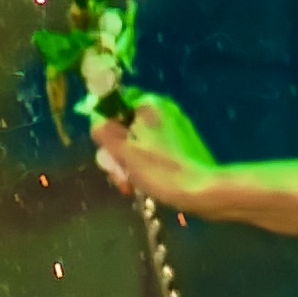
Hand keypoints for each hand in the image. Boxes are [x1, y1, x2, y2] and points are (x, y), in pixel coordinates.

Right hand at [95, 90, 219, 212]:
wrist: (201, 191)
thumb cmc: (159, 170)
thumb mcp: (123, 151)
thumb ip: (104, 131)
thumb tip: (96, 121)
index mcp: (148, 105)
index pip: (112, 109)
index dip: (105, 134)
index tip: (109, 157)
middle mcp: (162, 110)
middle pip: (123, 129)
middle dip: (117, 156)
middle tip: (122, 178)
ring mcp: (173, 128)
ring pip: (136, 143)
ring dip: (128, 165)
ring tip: (132, 186)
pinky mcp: (181, 146)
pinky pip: (152, 152)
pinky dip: (144, 166)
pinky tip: (144, 184)